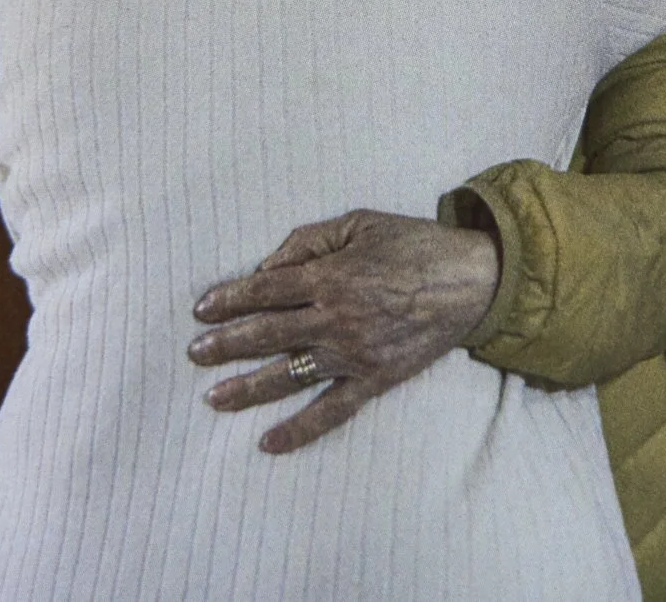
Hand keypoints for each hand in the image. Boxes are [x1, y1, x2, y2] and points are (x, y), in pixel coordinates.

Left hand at [188, 210, 501, 453]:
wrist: (472, 280)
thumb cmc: (414, 244)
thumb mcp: (359, 223)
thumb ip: (307, 240)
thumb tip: (266, 268)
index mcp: (331, 274)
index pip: (265, 289)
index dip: (229, 298)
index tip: (201, 310)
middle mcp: (335, 317)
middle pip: (266, 332)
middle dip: (225, 343)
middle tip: (194, 354)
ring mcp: (353, 354)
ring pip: (288, 375)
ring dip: (247, 387)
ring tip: (213, 397)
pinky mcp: (374, 380)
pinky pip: (330, 412)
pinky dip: (299, 430)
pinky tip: (268, 444)